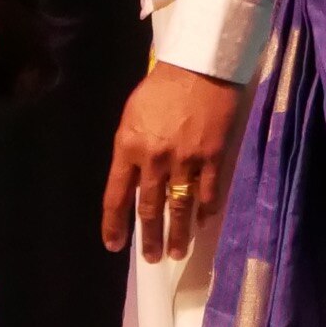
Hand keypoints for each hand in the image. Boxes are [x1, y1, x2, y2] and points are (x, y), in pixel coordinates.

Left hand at [103, 62, 241, 264]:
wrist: (198, 67)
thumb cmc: (161, 87)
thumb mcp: (132, 116)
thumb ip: (130, 149)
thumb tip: (134, 181)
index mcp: (128, 147)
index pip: (116, 195)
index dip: (114, 224)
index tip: (114, 245)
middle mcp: (155, 159)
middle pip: (150, 209)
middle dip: (149, 237)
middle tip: (152, 259)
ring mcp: (185, 160)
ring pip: (180, 208)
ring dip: (178, 234)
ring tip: (177, 252)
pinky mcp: (211, 157)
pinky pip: (208, 192)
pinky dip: (206, 210)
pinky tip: (204, 223)